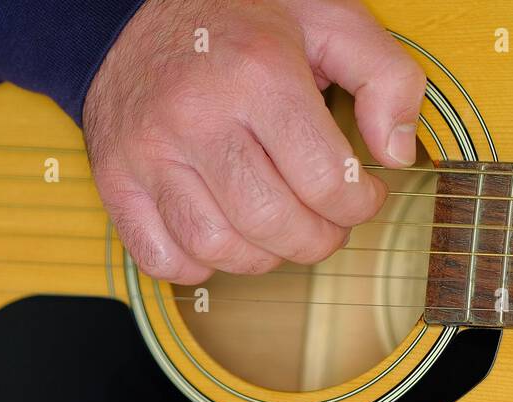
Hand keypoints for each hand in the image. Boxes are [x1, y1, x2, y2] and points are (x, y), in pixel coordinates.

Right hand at [82, 0, 425, 283]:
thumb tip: (397, 152)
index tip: (361, 196)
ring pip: (218, 249)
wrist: (130, 7)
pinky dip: (197, 265)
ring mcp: (149, 151)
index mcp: (258, 73)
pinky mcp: (115, 178)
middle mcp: (197, 114)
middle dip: (318, 239)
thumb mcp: (328, 18)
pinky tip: (222, 234)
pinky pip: (161, 257)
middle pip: (274, 224)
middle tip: (327, 222)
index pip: (327, 182)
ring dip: (263, 257)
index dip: (360, 204)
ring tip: (277, 228)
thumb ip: (385, 77)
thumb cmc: (236, 17)